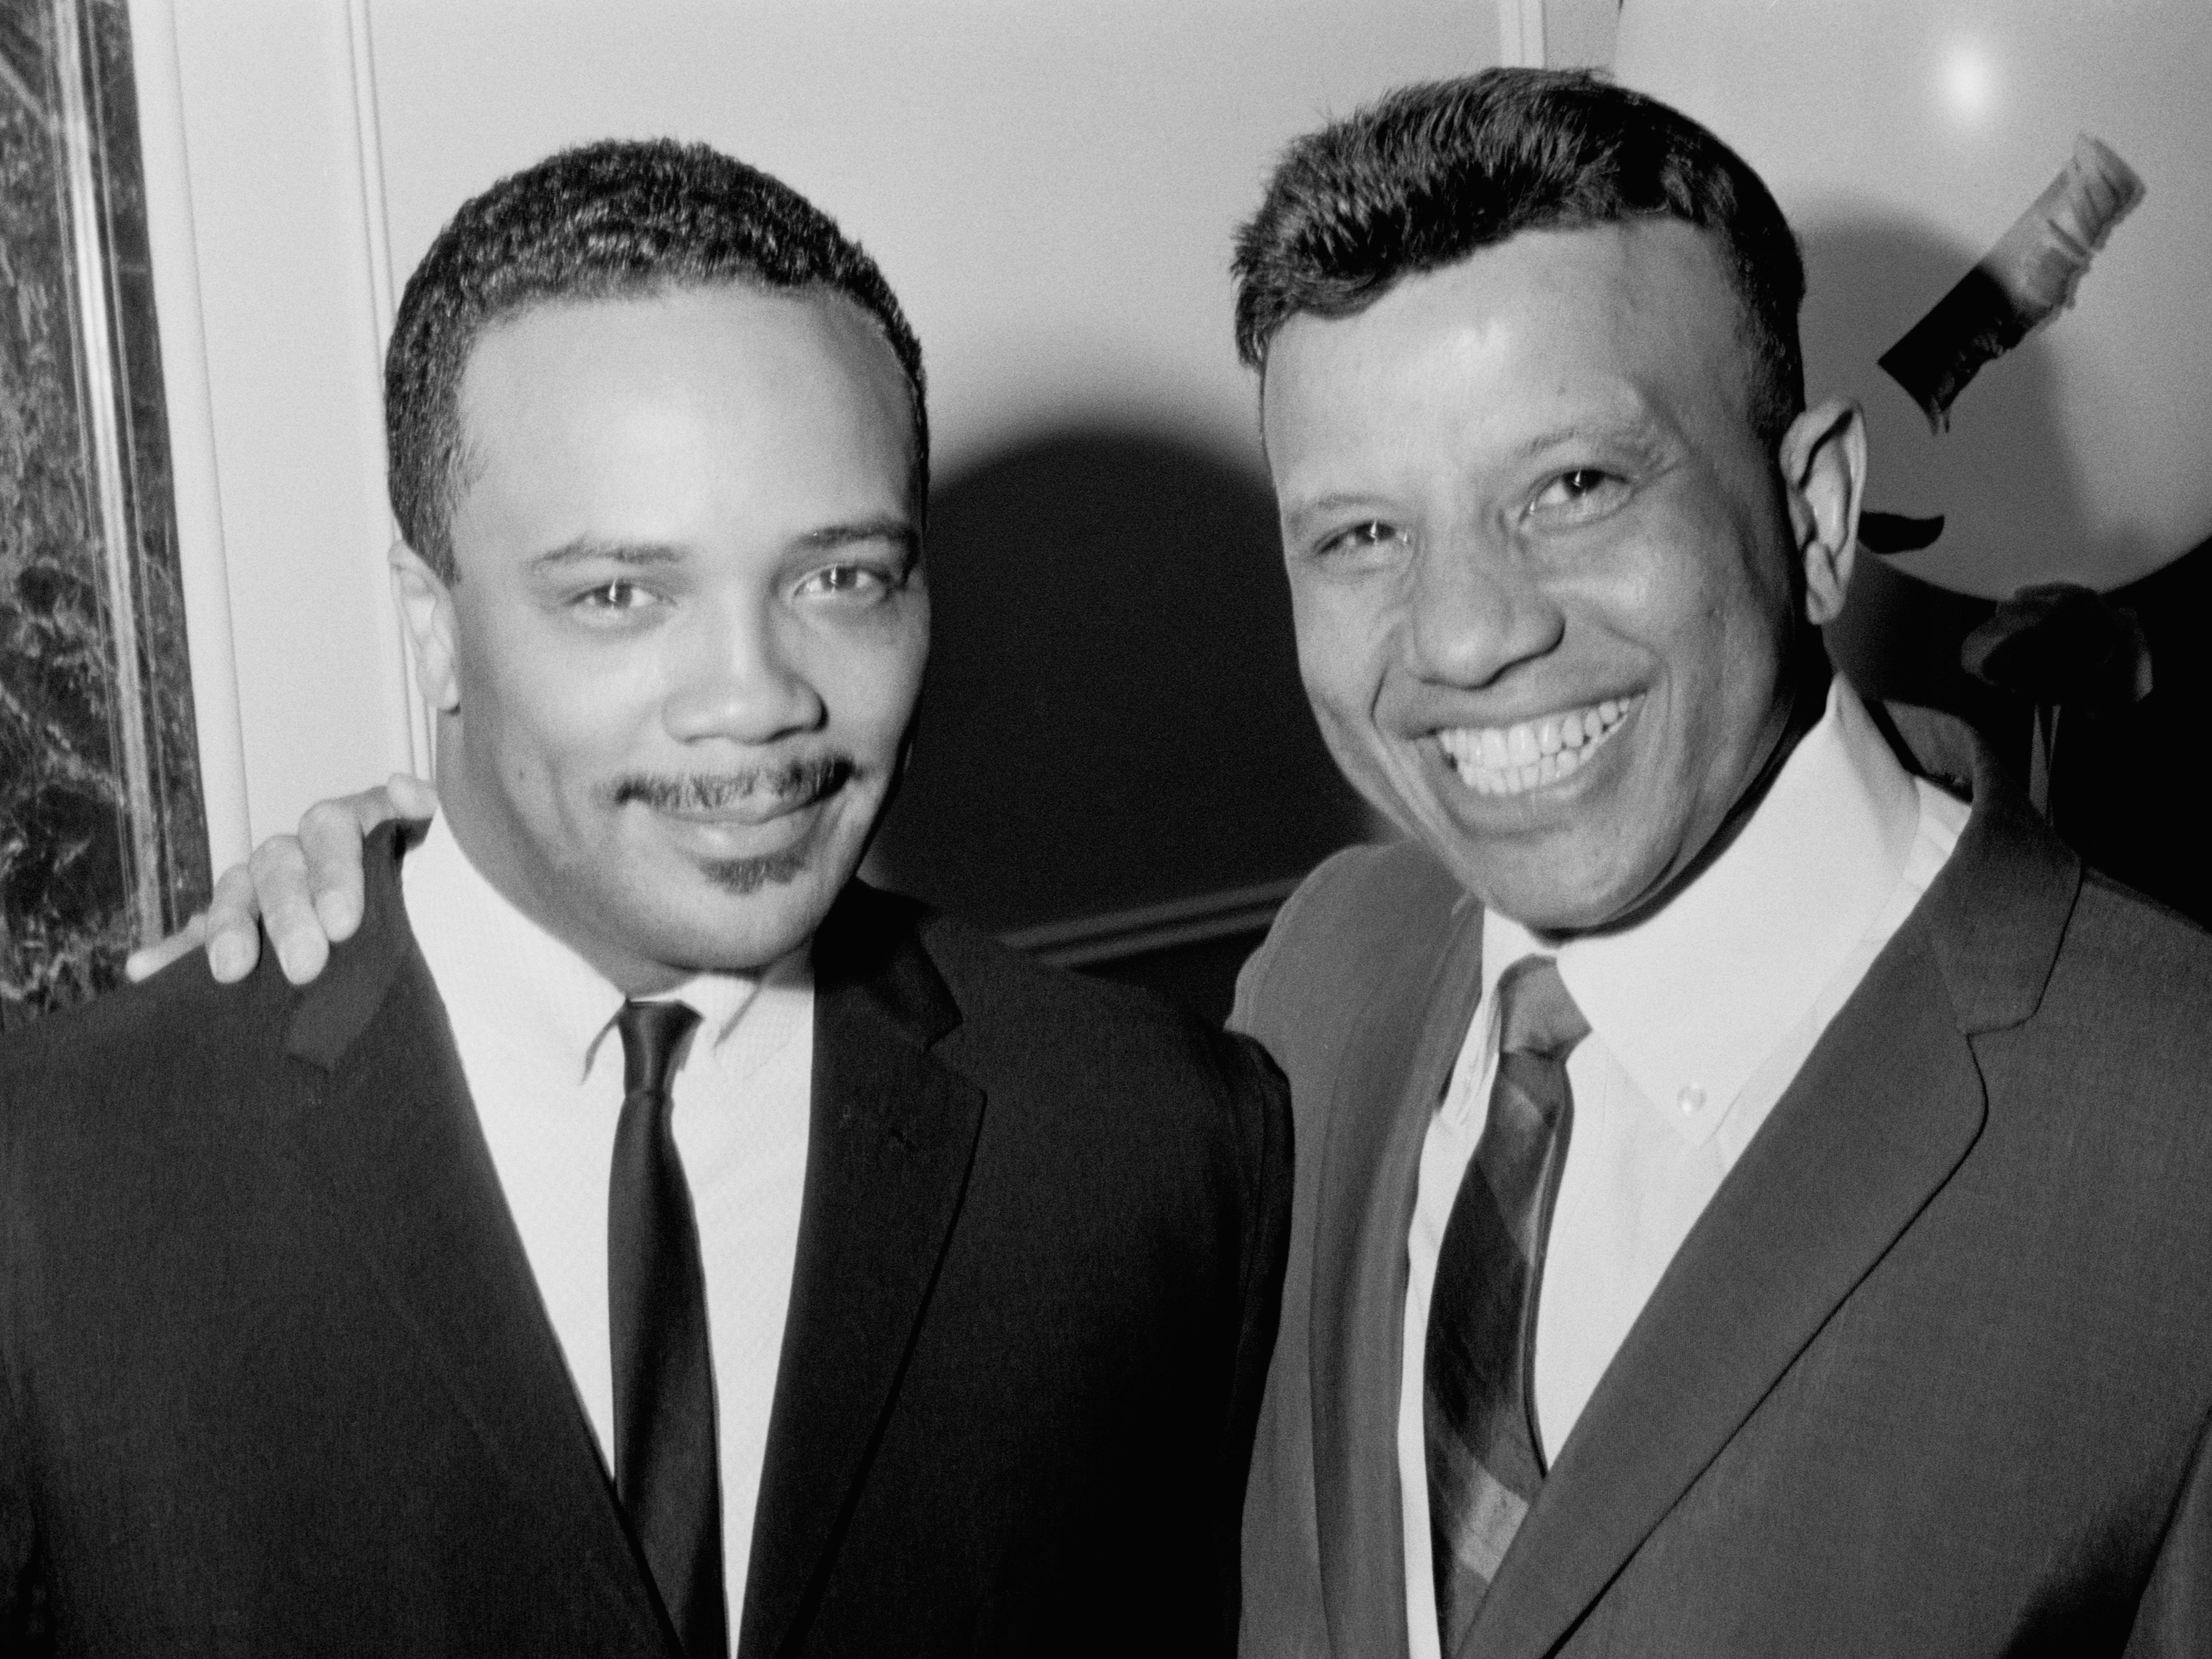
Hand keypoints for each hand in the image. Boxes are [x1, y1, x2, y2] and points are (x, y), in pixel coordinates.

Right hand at [125, 773, 437, 986]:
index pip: (335, 828)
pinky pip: (197, 934)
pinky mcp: (237, 927)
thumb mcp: (439, 849)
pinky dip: (172, 951)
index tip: (345, 924)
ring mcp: (263, 887)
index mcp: (349, 827)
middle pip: (282, 867)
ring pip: (236, 894)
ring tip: (230, 970)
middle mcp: (300, 851)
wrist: (418, 931)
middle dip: (290, 915)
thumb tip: (406, 788)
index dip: (337, 872)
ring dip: (229, 929)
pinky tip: (146, 969)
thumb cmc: (429, 883)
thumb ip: (424, 816)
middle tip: (307, 964)